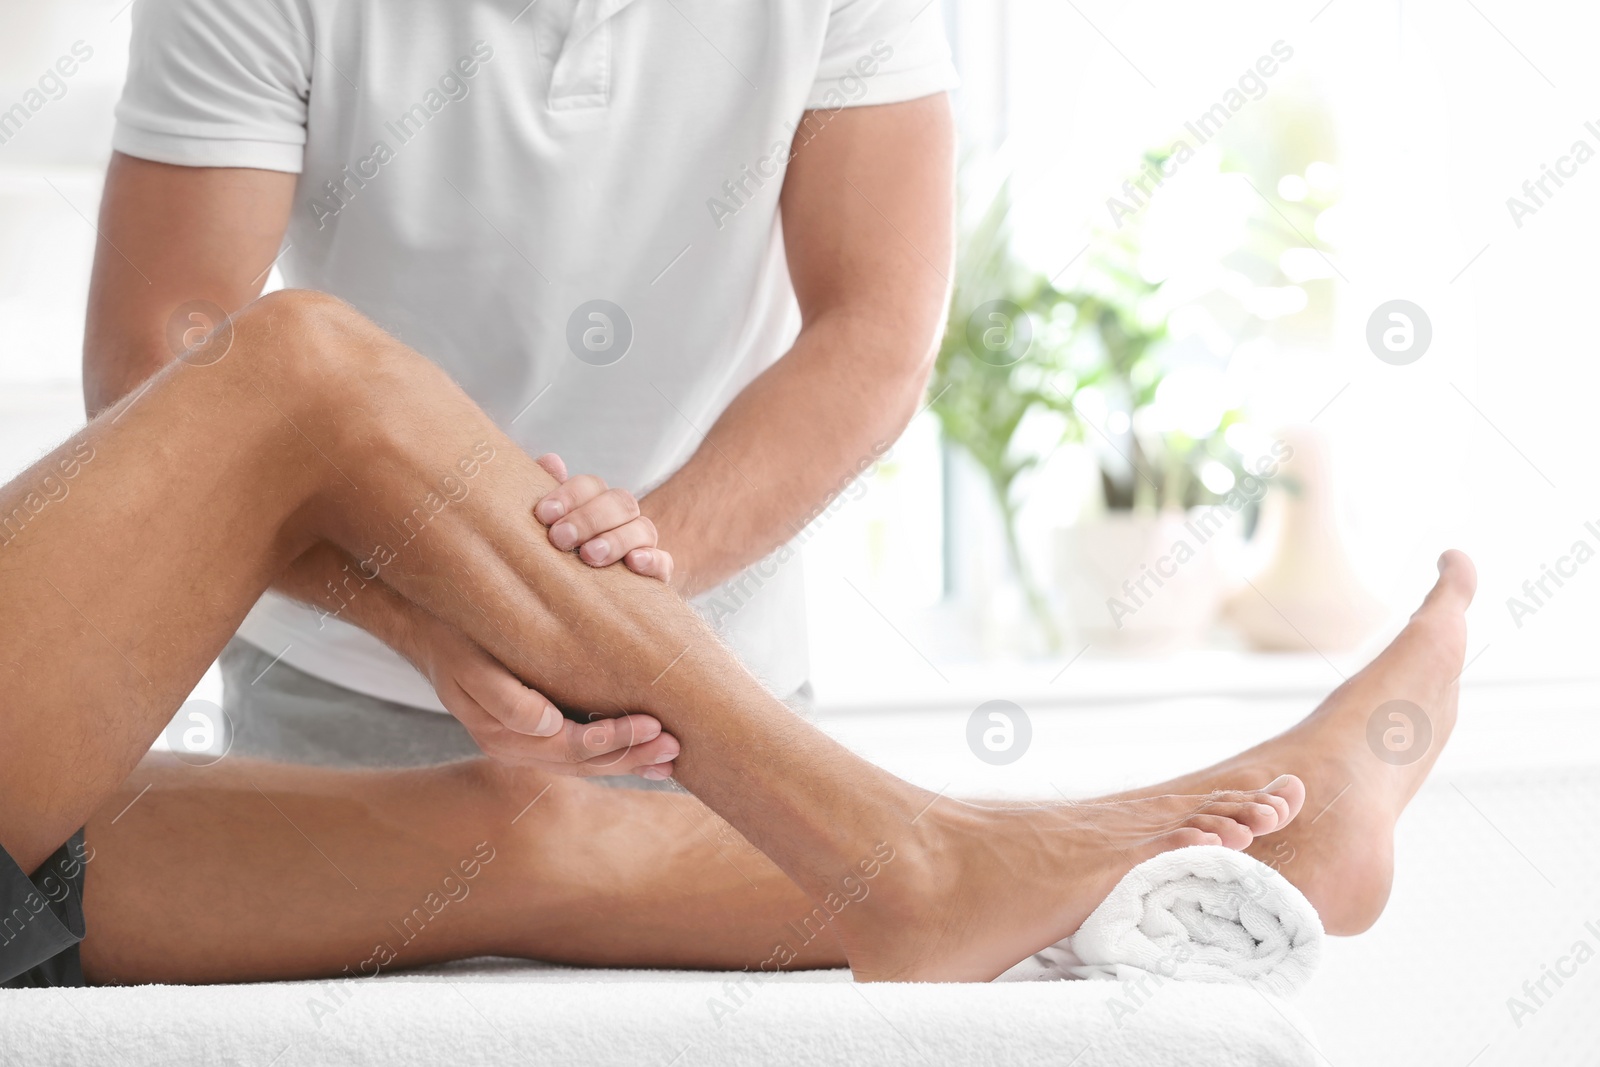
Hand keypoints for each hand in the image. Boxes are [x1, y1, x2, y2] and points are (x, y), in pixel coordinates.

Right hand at [411, 615, 678, 779]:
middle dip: (633, 755)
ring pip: (585, 763)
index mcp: (503, 736)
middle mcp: (517, 748)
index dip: (615, 740)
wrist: (430, 629)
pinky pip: (579, 751)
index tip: (653, 724)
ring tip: (670, 758)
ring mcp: (526, 745)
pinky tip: (644, 754)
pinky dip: (614, 753)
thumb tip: (548, 726)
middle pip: (585, 762)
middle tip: (676, 746)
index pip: (571, 747)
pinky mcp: (537, 731)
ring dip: (630, 759)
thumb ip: (505, 698)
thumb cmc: (456, 637)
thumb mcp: (471, 662)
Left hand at [533, 454, 671, 580]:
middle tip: (560, 538)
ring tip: (589, 555)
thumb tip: (551, 461)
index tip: (544, 514)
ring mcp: (642, 544)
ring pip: (643, 528)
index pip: (590, 486)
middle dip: (588, 518)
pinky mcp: (656, 572)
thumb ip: (547, 498)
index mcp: (594, 503)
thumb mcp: (546, 529)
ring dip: (616, 539)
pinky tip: (634, 562)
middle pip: (619, 502)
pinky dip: (652, 559)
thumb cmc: (557, 561)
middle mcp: (621, 519)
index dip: (568, 495)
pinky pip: (664, 560)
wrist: (575, 608)